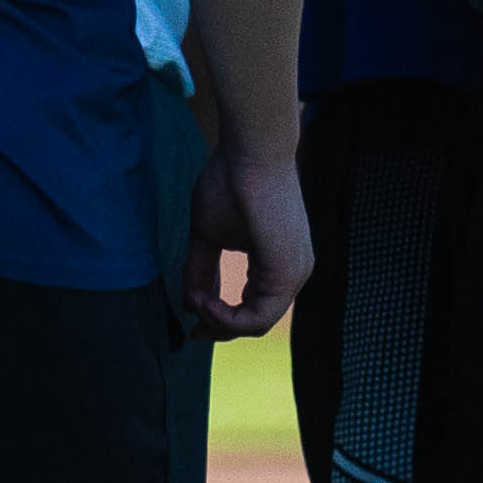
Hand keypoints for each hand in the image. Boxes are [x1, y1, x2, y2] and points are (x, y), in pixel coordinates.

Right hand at [179, 140, 310, 341]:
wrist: (251, 153)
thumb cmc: (230, 182)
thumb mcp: (208, 236)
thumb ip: (200, 270)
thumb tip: (187, 303)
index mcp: (277, 264)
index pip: (253, 308)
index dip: (219, 319)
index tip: (191, 316)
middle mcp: (292, 273)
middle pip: (255, 322)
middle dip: (218, 327)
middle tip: (191, 329)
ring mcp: (294, 274)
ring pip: (258, 324)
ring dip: (220, 321)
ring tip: (196, 304)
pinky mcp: (288, 272)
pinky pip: (260, 317)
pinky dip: (229, 317)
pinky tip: (206, 302)